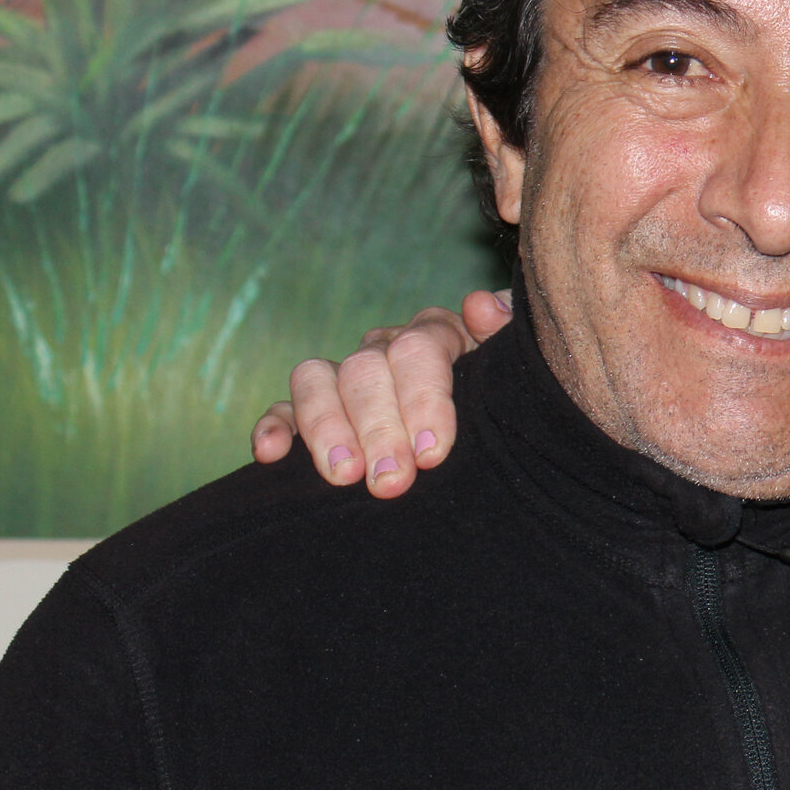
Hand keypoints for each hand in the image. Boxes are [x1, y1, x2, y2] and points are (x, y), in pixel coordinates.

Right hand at [249, 290, 513, 496]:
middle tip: (392, 482)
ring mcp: (346, 378)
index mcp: (436, 335)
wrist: (497, 424)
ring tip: (344, 476)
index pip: (420, 348)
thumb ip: (506, 335)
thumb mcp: (517, 368)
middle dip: (378, 430)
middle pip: (367, 371)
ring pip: (317, 382)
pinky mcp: (311, 411)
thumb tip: (480, 307)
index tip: (433, 452)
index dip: (424, 399)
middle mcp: (385, 350)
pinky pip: (283, 409)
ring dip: (326, 429)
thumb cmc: (508, 398)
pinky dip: (274, 427)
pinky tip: (271, 455)